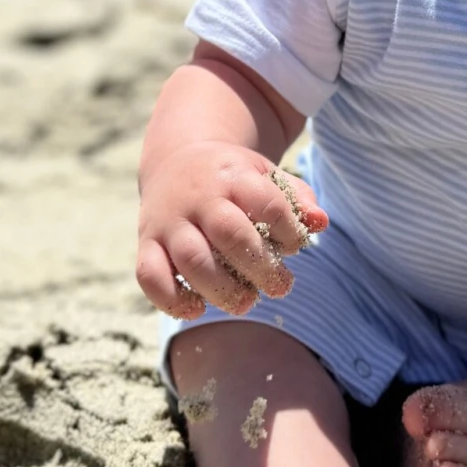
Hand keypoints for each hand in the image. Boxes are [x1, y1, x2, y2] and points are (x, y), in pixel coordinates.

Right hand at [136, 144, 327, 319]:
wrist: (177, 158)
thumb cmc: (232, 177)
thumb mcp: (265, 174)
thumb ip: (296, 197)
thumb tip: (320, 222)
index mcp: (233, 175)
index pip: (268, 204)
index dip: (289, 231)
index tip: (296, 246)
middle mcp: (199, 197)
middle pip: (229, 234)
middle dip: (260, 267)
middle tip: (280, 287)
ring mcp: (169, 220)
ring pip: (190, 258)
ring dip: (221, 289)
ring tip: (246, 303)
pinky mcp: (146, 241)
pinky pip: (149, 275)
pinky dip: (170, 299)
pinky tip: (196, 308)